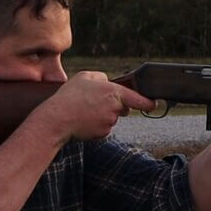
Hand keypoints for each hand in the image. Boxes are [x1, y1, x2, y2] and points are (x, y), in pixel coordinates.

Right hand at [36, 71, 155, 141]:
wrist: (57, 119)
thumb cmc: (69, 96)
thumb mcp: (84, 77)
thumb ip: (101, 77)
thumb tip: (108, 80)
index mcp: (114, 92)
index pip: (139, 99)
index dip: (148, 102)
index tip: (154, 104)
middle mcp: (115, 108)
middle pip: (123, 108)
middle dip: (116, 106)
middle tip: (95, 102)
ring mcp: (110, 122)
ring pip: (112, 118)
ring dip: (103, 115)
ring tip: (85, 110)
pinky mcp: (103, 133)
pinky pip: (104, 128)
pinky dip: (97, 125)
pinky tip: (85, 120)